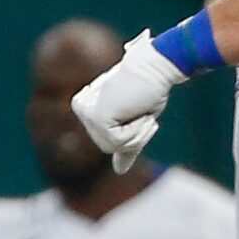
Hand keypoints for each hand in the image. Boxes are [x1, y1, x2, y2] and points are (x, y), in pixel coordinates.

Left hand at [71, 31, 184, 172]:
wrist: (156, 67)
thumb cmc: (150, 89)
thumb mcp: (137, 122)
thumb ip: (125, 145)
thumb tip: (119, 171)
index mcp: (87, 108)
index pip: (110, 143)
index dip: (132, 134)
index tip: (138, 108)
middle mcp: (82, 109)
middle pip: (109, 147)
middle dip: (134, 135)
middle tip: (142, 110)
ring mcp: (87, 113)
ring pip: (114, 146)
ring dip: (137, 133)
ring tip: (140, 109)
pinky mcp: (97, 117)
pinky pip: (119, 142)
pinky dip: (136, 130)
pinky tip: (138, 109)